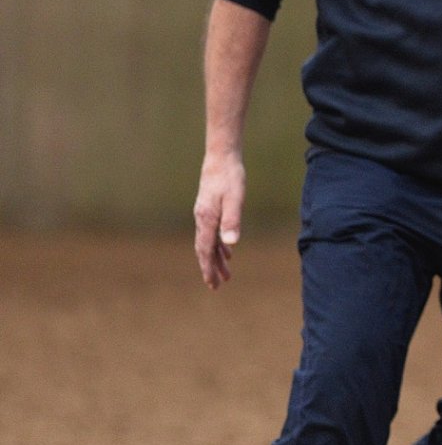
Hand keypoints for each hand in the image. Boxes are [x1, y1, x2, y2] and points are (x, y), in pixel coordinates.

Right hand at [194, 151, 245, 288]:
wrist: (221, 158)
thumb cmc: (230, 178)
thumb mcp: (235, 199)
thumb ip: (232, 221)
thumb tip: (231, 244)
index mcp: (207, 219)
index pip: (205, 250)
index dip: (208, 268)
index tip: (212, 284)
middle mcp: (202, 219)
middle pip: (205, 250)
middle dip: (210, 268)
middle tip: (216, 286)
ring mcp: (204, 214)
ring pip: (209, 242)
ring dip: (216, 259)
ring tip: (225, 274)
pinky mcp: (210, 209)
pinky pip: (212, 233)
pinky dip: (218, 245)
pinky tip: (227, 251)